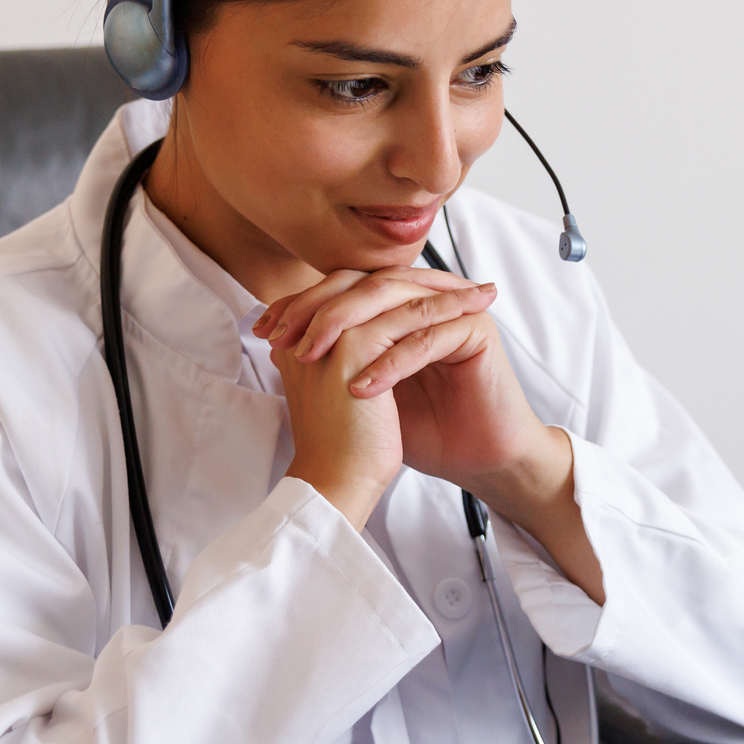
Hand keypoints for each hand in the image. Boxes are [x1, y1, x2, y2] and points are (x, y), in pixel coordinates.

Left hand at [260, 269, 604, 600]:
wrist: (474, 459)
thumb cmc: (422, 428)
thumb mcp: (362, 385)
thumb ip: (330, 355)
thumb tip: (273, 334)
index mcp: (400, 303)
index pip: (346, 285)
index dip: (303, 304)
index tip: (265, 331)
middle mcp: (426, 297)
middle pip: (366, 284)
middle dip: (320, 311)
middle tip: (285, 339)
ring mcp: (454, 309)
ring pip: (393, 303)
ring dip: (347, 331)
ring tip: (313, 359)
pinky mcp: (478, 330)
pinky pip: (426, 339)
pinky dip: (391, 363)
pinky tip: (361, 388)